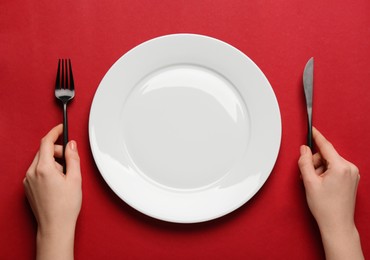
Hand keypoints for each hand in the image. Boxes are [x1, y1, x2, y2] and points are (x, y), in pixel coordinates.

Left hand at [24, 124, 81, 259]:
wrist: (55, 226)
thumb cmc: (65, 206)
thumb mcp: (75, 179)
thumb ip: (73, 158)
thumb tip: (71, 145)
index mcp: (44, 169)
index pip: (46, 142)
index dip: (55, 132)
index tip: (60, 128)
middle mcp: (32, 173)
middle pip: (44, 151)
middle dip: (57, 151)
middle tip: (70, 161)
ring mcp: (28, 180)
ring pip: (40, 161)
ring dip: (53, 161)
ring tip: (64, 177)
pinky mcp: (28, 187)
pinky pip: (37, 171)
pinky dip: (47, 170)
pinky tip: (57, 182)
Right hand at [298, 127, 362, 259]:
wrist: (337, 224)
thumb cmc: (325, 207)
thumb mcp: (309, 182)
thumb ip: (305, 162)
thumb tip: (304, 150)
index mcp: (341, 167)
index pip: (326, 146)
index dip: (316, 137)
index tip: (312, 129)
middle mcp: (350, 168)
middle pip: (326, 155)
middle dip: (315, 163)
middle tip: (308, 176)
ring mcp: (353, 174)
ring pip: (330, 162)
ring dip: (319, 169)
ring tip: (315, 184)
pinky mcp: (352, 179)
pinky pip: (336, 168)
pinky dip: (326, 173)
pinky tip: (322, 184)